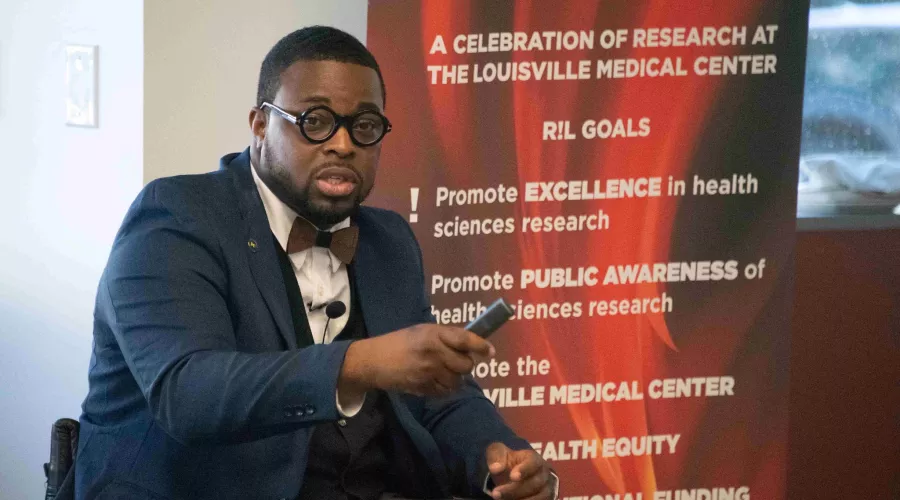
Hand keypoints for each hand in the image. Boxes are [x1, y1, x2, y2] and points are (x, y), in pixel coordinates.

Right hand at [339, 324, 494, 396]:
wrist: (374, 361)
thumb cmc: (400, 342)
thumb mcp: (422, 331)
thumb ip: (445, 337)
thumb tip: (470, 346)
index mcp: (433, 333)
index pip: (464, 340)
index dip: (480, 346)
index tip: (490, 352)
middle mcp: (434, 352)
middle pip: (466, 364)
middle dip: (465, 365)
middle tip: (457, 362)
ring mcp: (429, 371)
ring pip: (457, 380)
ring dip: (455, 378)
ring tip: (444, 372)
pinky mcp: (423, 387)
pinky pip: (445, 391)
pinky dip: (445, 388)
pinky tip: (435, 381)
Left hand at [486, 442, 553, 499]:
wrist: (513, 475)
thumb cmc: (508, 463)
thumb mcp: (499, 454)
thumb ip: (496, 458)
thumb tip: (495, 468)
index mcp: (535, 459)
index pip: (533, 463)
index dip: (524, 469)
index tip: (512, 476)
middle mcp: (544, 474)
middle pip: (534, 483)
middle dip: (514, 490)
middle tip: (495, 494)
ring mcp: (547, 489)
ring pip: (539, 497)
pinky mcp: (546, 499)